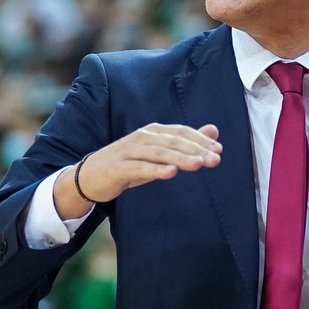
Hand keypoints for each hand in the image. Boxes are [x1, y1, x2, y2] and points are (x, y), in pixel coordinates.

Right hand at [71, 123, 221, 205]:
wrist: (90, 176)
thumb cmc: (128, 164)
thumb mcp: (157, 153)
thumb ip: (184, 143)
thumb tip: (214, 131)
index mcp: (153, 132)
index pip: (181, 132)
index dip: (200, 140)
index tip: (219, 150)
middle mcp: (142, 138)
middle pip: (173, 142)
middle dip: (196, 150)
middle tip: (216, 159)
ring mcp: (129, 151)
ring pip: (159, 154)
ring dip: (181, 158)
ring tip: (199, 164)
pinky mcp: (118, 168)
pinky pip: (139, 168)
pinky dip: (156, 170)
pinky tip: (171, 173)